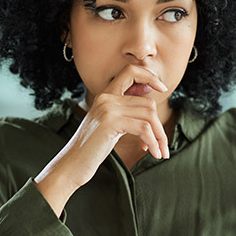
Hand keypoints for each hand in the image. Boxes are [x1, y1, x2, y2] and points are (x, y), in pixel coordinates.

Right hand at [33, 64, 168, 213]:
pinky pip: (144, 128)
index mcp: (105, 95)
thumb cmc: (92, 149)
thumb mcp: (110, 125)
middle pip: (147, 102)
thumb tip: (150, 103)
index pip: (130, 71)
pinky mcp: (110, 122)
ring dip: (160, 136)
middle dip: (160, 126)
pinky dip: (154, 142)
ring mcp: (107, 108)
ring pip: (149, 115)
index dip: (149, 76)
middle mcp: (106, 97)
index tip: (162, 88)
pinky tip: (154, 153)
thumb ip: (125, 112)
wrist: (72, 164)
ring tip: (161, 152)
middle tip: (163, 145)